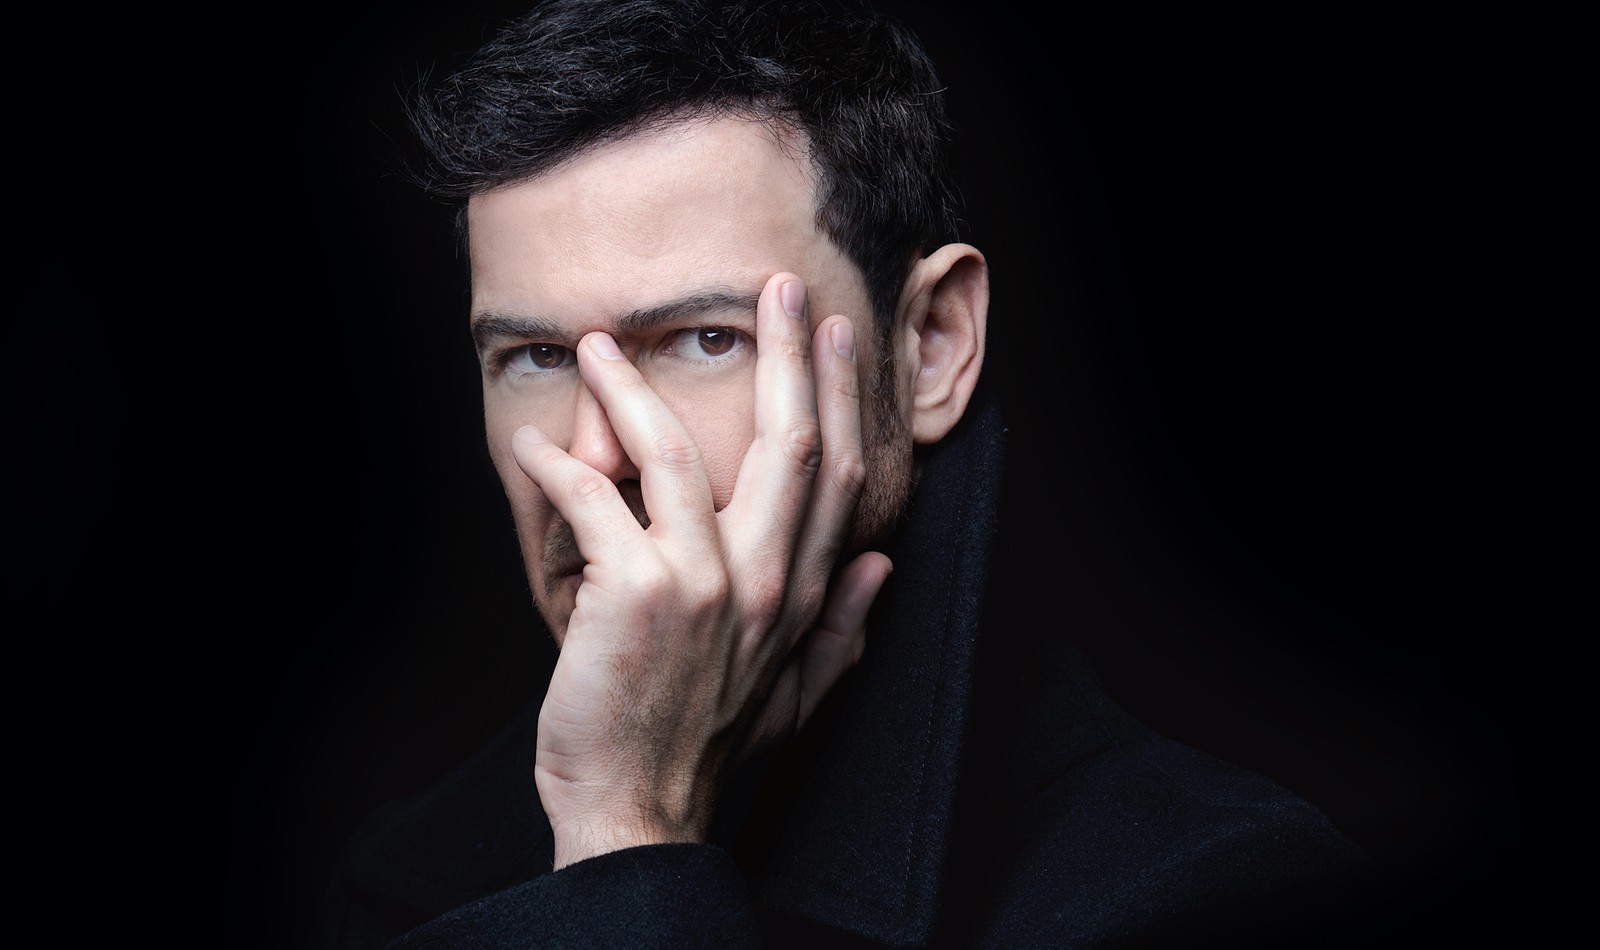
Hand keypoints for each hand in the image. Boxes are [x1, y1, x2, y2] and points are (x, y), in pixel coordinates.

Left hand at [511, 272, 892, 868]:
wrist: (637, 811)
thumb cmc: (706, 745)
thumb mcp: (796, 697)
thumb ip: (843, 628)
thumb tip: (883, 564)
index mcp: (801, 596)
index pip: (835, 475)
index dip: (835, 395)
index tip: (827, 333)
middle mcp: (764, 581)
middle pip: (787, 441)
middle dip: (782, 353)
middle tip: (772, 289)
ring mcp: (701, 584)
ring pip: (678, 453)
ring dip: (632, 389)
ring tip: (599, 347)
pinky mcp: (633, 594)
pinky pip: (596, 499)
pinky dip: (560, 464)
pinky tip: (535, 445)